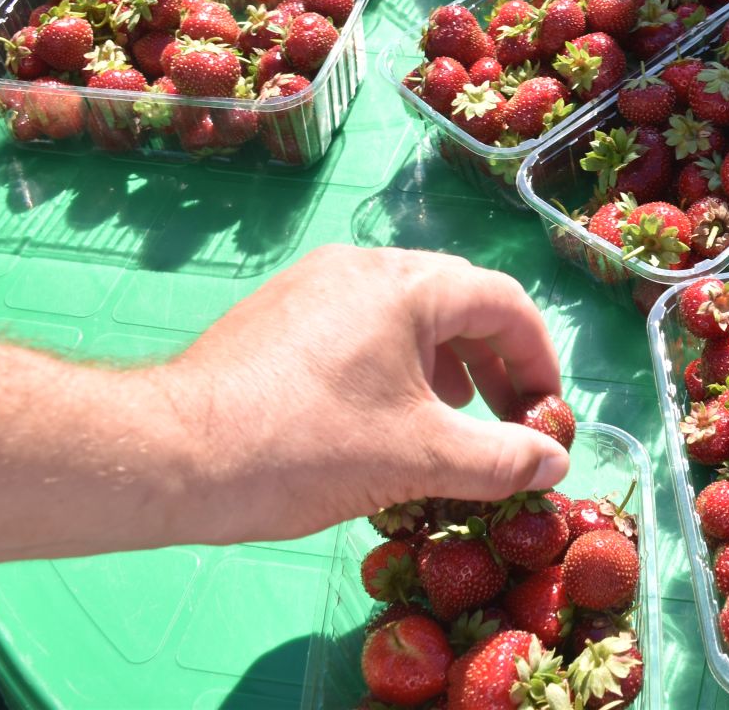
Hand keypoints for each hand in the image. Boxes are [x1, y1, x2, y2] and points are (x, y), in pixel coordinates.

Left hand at [155, 246, 569, 546]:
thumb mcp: (420, 458)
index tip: (546, 413)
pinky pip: (360, 326)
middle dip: (493, 363)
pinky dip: (393, 364)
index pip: (504, 304)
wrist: (173, 456)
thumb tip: (556, 461)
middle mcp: (363, 266)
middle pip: (457, 302)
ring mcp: (314, 285)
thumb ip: (501, 458)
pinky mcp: (278, 313)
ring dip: (444, 365)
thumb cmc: (307, 446)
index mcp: (407, 284)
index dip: (538, 360)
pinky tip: (380, 418)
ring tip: (448, 421)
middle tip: (506, 421)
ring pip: (406, 314)